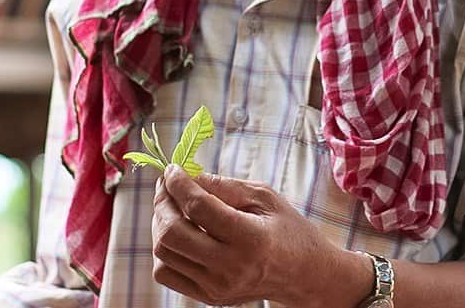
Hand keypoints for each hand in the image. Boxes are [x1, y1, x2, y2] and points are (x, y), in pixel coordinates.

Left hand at [151, 165, 370, 306]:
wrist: (304, 275)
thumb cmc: (288, 229)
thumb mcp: (264, 197)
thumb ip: (224, 185)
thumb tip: (186, 175)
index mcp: (250, 239)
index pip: (198, 207)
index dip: (178, 184)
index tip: (172, 169)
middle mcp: (230, 268)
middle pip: (172, 232)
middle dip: (162, 202)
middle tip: (167, 185)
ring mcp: (217, 287)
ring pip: (164, 253)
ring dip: (159, 223)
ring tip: (172, 206)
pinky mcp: (208, 297)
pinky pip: (166, 273)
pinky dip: (164, 249)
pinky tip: (178, 232)